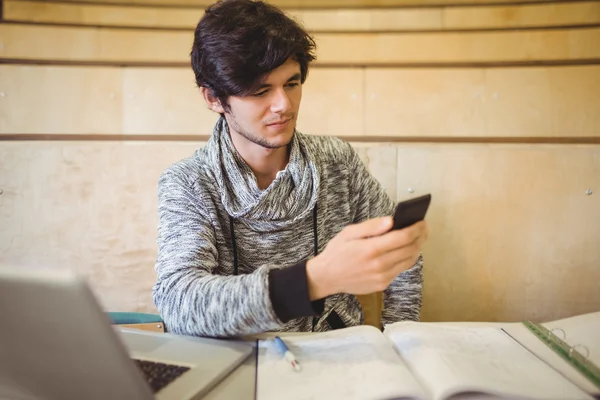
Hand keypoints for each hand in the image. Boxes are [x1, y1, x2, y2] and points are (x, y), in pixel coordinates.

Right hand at [306, 217, 427, 299]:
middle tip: (423, 228)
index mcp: (371, 249)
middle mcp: (379, 264)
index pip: (403, 237)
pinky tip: (405, 251)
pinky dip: (407, 259)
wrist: (327, 277)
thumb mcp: (349, 233)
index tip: (422, 221)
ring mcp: (382, 276)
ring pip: (409, 261)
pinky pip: (400, 270)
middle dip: (420, 237)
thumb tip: (391, 221)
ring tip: (418, 238)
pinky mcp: (382, 284)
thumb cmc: (337, 252)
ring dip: (417, 248)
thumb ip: (371, 226)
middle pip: (410, 249)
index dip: (416, 229)